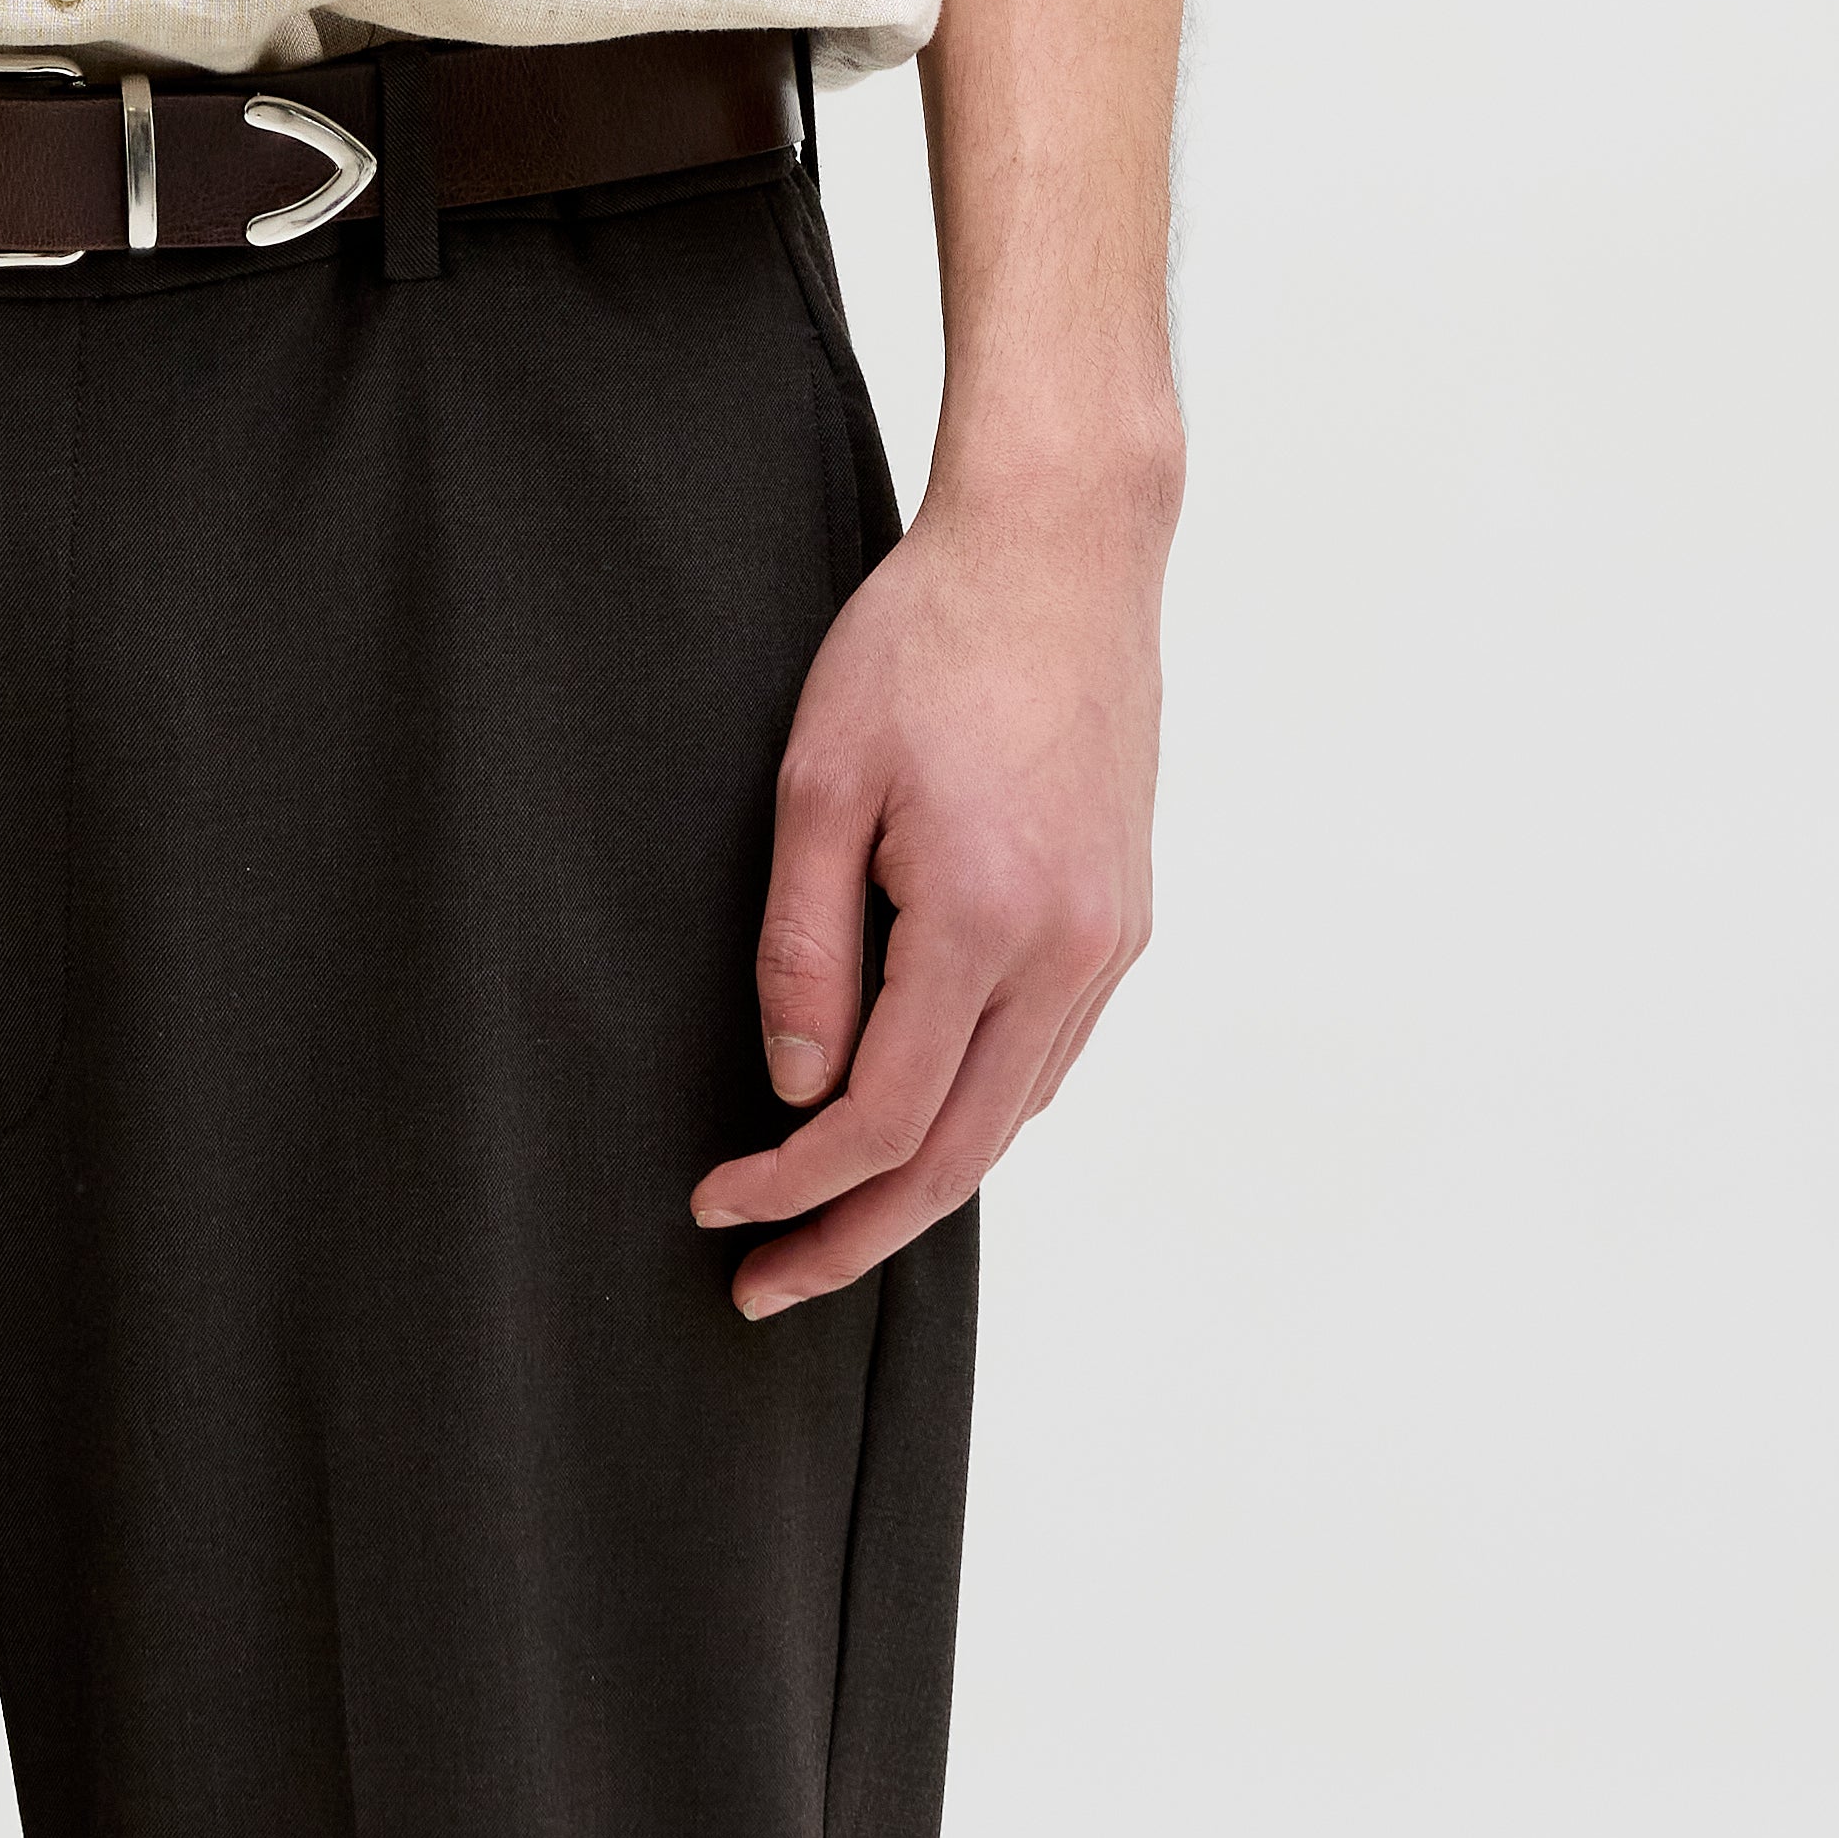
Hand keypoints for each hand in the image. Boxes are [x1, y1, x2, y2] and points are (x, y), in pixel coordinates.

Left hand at [692, 470, 1167, 1316]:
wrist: (1061, 549)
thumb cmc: (923, 639)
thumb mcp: (821, 777)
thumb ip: (804, 944)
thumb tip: (797, 1090)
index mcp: (987, 922)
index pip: (883, 1118)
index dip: (793, 1185)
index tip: (715, 1212)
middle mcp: (1068, 954)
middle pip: (959, 1156)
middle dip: (856, 1236)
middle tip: (765, 1288)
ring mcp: (1111, 942)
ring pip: (1012, 1117)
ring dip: (919, 1186)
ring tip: (827, 1221)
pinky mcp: (1123, 918)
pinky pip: (1047, 1057)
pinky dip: (977, 1112)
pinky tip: (916, 1117)